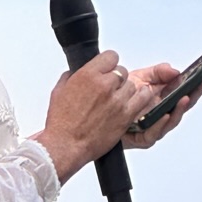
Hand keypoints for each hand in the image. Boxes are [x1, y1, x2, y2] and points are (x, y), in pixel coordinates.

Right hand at [32, 50, 155, 182]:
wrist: (66, 144)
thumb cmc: (62, 123)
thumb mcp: (59, 91)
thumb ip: (71, 77)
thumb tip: (76, 73)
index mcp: (88, 75)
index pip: (110, 56)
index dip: (109, 63)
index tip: (107, 69)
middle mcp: (104, 85)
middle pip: (122, 71)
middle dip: (116, 79)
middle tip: (110, 88)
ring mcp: (117, 100)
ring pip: (132, 85)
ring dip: (126, 90)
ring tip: (119, 98)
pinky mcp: (125, 115)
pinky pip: (142, 99)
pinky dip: (140, 98)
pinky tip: (135, 100)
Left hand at [122, 62, 201, 149]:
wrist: (98, 113)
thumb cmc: (119, 98)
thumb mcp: (139, 78)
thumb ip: (157, 73)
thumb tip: (175, 70)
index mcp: (165, 97)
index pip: (189, 87)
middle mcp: (164, 112)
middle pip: (186, 103)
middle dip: (198, 92)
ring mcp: (156, 126)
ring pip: (173, 119)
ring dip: (181, 108)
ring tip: (186, 97)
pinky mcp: (144, 138)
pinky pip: (155, 133)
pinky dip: (161, 124)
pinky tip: (165, 115)